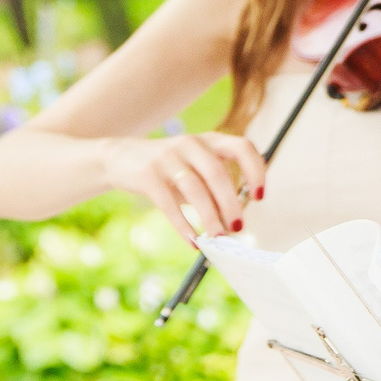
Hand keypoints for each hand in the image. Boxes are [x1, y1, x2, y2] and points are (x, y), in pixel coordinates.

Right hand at [103, 129, 266, 245]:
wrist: (121, 156)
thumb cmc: (169, 167)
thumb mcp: (195, 165)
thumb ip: (215, 184)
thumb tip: (234, 219)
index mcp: (210, 140)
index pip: (243, 147)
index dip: (256, 170)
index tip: (259, 197)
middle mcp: (191, 144)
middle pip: (218, 174)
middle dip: (230, 204)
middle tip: (237, 227)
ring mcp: (168, 157)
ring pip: (195, 189)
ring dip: (210, 217)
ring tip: (217, 236)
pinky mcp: (148, 174)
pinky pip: (169, 203)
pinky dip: (183, 224)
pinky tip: (192, 239)